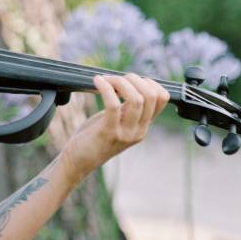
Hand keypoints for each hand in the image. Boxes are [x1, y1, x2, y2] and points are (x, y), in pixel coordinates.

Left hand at [59, 71, 170, 185]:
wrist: (78, 161)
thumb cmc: (94, 138)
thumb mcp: (117, 122)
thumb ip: (127, 108)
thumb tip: (129, 83)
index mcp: (143, 127)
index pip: (162, 98)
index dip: (149, 82)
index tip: (131, 80)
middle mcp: (138, 131)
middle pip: (150, 95)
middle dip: (134, 79)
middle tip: (116, 78)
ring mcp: (125, 134)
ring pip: (136, 99)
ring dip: (120, 82)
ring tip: (106, 79)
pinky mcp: (108, 133)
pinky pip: (113, 105)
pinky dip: (106, 88)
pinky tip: (97, 81)